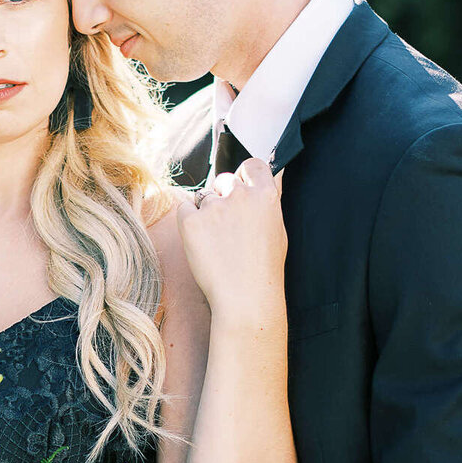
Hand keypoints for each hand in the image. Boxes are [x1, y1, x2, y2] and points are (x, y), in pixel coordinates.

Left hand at [176, 160, 286, 331]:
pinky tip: (202, 244)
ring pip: (203, 197)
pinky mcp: (191, 221)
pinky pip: (184, 210)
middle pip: (224, 180)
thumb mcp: (277, 231)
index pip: (252, 165)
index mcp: (266, 196)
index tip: (240, 187)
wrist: (245, 297)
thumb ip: (265, 205)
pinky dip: (189, 223)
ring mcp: (214, 207)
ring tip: (216, 243)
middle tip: (225, 227)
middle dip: (222, 197)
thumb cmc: (263, 271)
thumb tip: (257, 189)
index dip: (244, 176)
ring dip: (205, 213)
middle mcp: (240, 195)